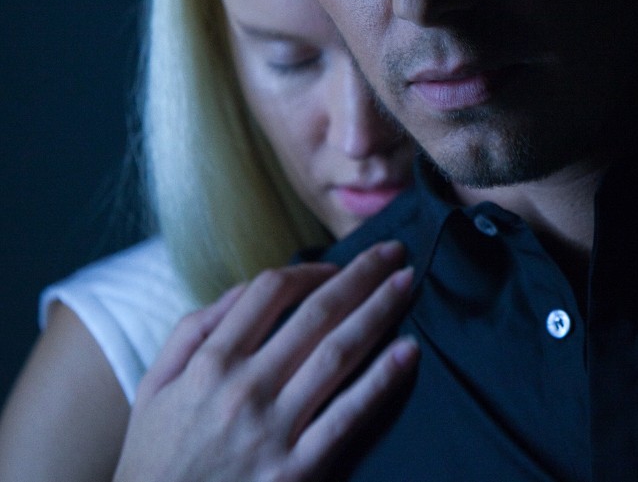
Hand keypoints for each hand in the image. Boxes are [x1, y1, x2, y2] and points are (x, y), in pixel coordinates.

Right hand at [113, 241, 418, 481]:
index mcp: (209, 364)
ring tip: (408, 283)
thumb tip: (243, 290)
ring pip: (336, 354)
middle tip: (395, 252)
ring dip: (378, 313)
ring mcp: (272, 429)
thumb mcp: (154, 389)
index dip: (310, 271)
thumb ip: (192, 332)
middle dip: (361, 277)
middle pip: (315, 315)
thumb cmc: (157, 457)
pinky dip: (380, 381)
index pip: (269, 293)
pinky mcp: (295, 469)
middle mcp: (243, 389)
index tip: (337, 265)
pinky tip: (408, 352)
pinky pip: (345, 416)